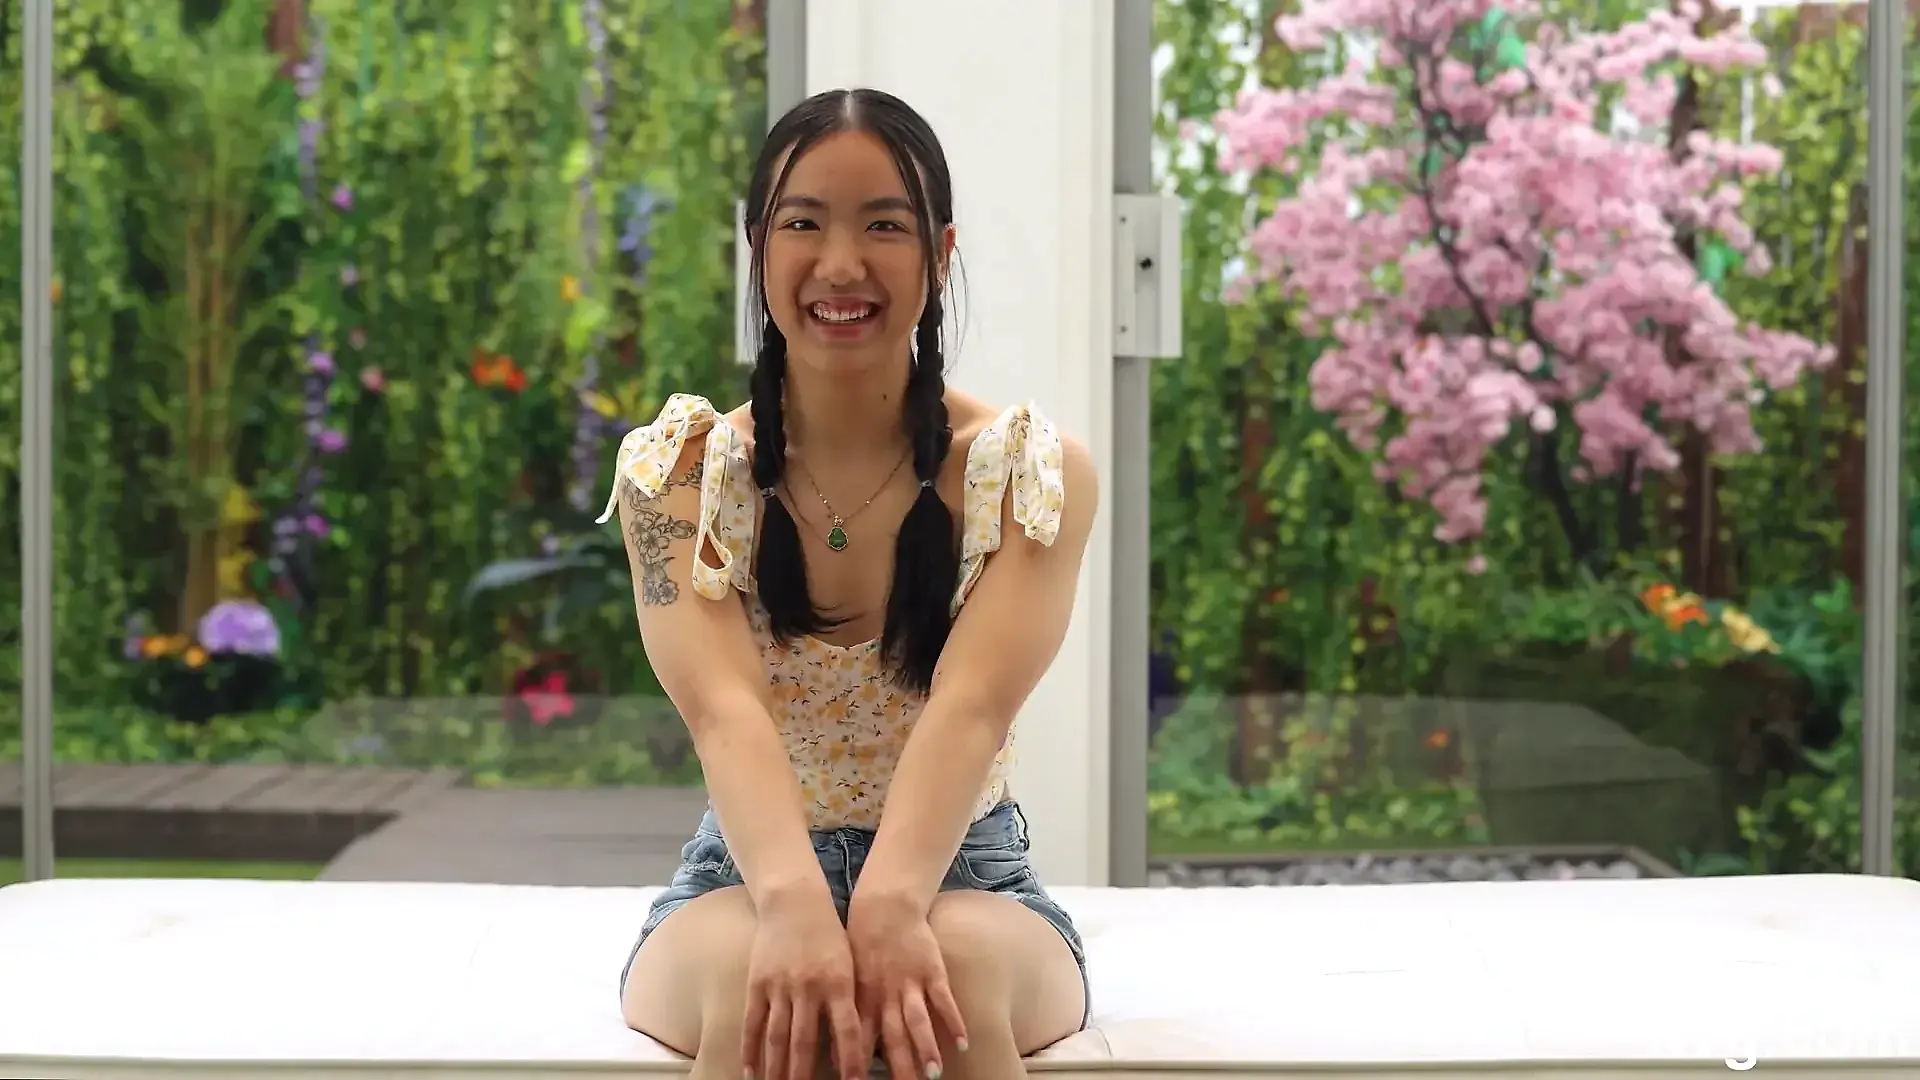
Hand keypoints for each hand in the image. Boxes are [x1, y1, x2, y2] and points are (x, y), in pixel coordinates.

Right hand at [742, 893, 866, 1079]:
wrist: (795, 901)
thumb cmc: (830, 936)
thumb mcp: (849, 966)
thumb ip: (849, 1003)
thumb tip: (850, 1048)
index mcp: (838, 983)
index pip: (846, 1030)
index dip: (850, 1060)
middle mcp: (809, 987)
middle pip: (805, 1042)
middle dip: (804, 1077)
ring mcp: (780, 985)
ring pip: (777, 1037)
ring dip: (776, 1070)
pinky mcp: (757, 982)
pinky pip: (753, 1022)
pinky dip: (750, 1049)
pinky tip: (750, 1072)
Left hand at [846, 895, 967, 1079]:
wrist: (884, 905)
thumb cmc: (862, 944)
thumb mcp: (848, 978)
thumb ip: (850, 1013)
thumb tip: (837, 1050)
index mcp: (862, 999)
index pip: (858, 1038)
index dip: (857, 1063)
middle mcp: (886, 995)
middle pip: (892, 1038)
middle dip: (899, 1067)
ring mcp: (910, 983)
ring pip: (918, 1021)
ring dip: (925, 1048)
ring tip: (933, 1074)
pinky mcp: (932, 971)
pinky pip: (944, 1000)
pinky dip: (954, 1021)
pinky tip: (963, 1042)